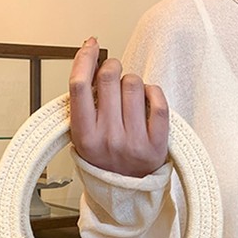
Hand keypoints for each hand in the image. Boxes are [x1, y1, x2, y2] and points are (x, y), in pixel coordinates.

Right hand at [69, 37, 168, 177]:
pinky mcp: (157, 144)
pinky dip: (153, 92)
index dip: (84, 58)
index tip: (91, 45)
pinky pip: (158, 100)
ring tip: (130, 97)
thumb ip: (83, 104)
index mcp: (85, 137)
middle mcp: (108, 140)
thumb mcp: (84, 135)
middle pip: (109, 78)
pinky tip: (147, 99)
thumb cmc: (105, 160)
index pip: (79, 86)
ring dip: (132, 82)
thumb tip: (91, 59)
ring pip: (134, 84)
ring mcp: (133, 143)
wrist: (126, 192)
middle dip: (112, 68)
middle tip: (113, 76)